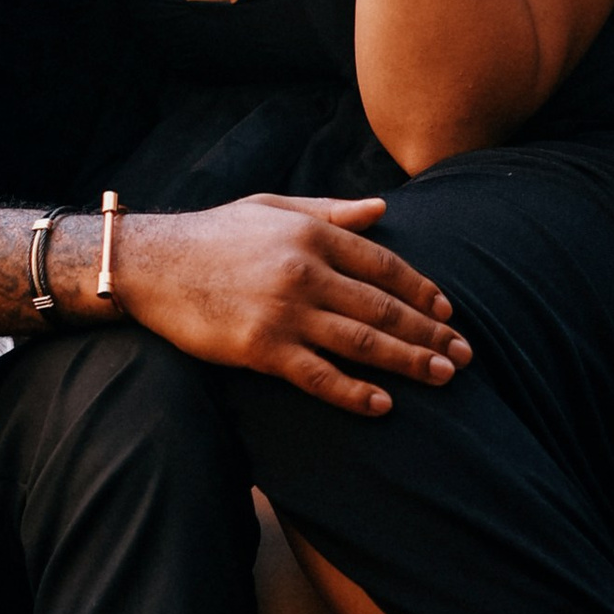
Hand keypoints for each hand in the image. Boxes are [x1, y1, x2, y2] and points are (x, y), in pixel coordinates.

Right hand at [112, 196, 471, 416]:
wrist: (149, 264)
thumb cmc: (212, 235)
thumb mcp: (272, 207)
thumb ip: (331, 212)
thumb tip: (382, 209)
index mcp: (311, 233)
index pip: (385, 265)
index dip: (422, 290)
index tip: (448, 311)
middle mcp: (305, 270)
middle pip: (384, 307)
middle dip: (430, 333)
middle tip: (464, 355)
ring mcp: (285, 312)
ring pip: (362, 342)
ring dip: (409, 362)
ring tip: (443, 377)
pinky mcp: (261, 349)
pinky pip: (319, 376)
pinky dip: (355, 392)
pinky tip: (383, 405)